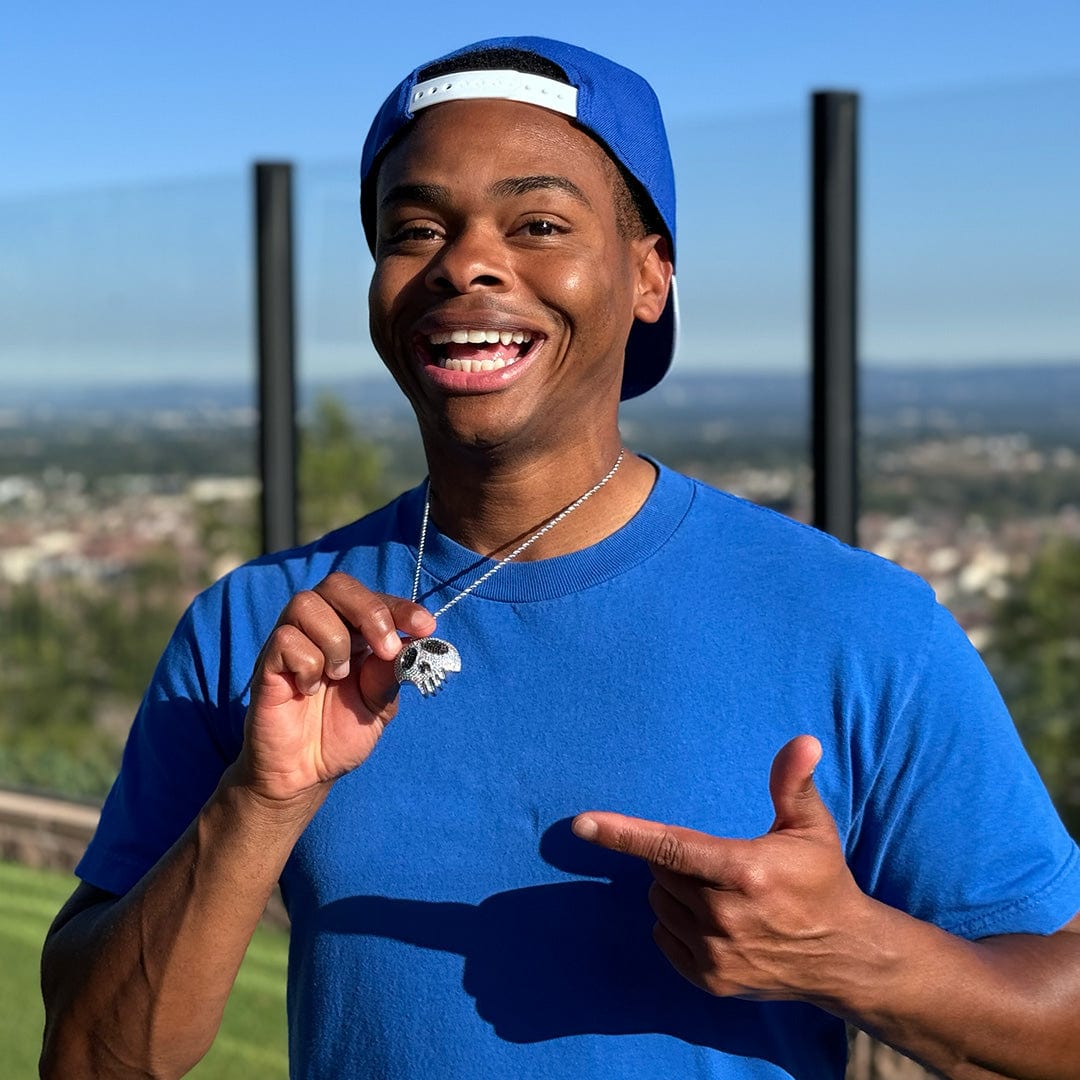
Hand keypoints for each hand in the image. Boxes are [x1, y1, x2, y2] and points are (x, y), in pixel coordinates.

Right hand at [238, 572, 435, 803]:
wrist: (304, 775)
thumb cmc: (339, 735)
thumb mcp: (379, 705)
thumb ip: (392, 674)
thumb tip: (413, 644)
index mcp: (352, 633)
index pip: (373, 598)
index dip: (400, 606)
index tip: (425, 627)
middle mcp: (320, 629)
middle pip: (338, 584)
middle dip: (370, 611)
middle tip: (386, 650)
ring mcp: (290, 644)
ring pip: (307, 604)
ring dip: (335, 639)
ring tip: (340, 676)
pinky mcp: (267, 665)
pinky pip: (284, 639)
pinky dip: (307, 663)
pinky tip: (309, 690)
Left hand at [572, 736, 871, 1005]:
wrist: (844, 957)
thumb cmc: (822, 880)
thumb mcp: (813, 827)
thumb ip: (794, 783)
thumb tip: (804, 741)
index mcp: (743, 870)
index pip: (670, 846)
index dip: (622, 832)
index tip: (582, 823)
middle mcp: (724, 915)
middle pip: (661, 870)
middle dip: (677, 859)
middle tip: (718, 862)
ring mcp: (716, 953)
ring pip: (659, 902)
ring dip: (675, 890)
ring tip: (721, 892)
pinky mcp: (710, 980)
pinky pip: (663, 935)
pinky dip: (677, 923)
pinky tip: (715, 922)